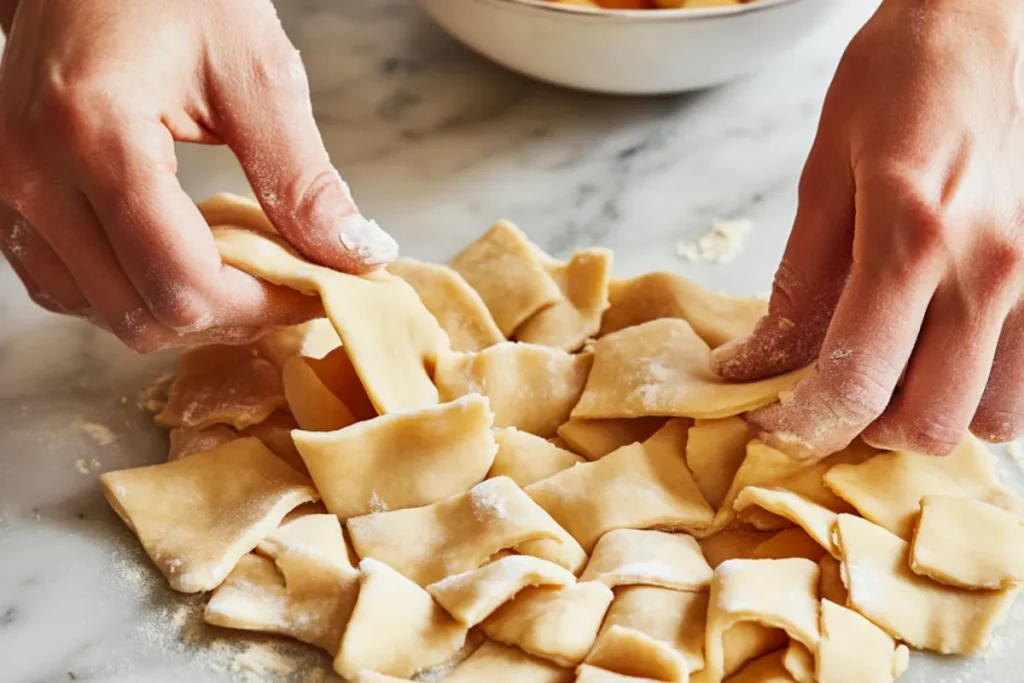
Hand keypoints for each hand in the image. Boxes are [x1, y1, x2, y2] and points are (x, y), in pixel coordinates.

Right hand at [0, 0, 396, 351]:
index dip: (264, 307)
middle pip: (143, 315)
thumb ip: (303, 177)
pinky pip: (67, 286)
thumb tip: (357, 255)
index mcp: (93, 136)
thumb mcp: (256, 70)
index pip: (184, 284)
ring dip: (180, 310)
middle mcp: (33, 176)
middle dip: (229, 317)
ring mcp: (8, 191)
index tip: (316, 292)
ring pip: (103, 313)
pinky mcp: (7, 197)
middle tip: (284, 284)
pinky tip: (178, 258)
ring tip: (237, 269)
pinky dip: (131, 292)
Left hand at [712, 0, 1023, 457]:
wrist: (985, 23)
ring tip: (896, 370)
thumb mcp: (823, 176)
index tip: (773, 428)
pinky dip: (984, 390)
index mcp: (911, 235)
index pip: (858, 379)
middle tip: (833, 394)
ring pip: (993, 419)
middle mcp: (989, 268)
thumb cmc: (900, 83)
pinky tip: (947, 352)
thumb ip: (798, 284)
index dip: (805, 425)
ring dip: (933, 411)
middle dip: (869, 428)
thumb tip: (756, 364)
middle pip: (931, 423)